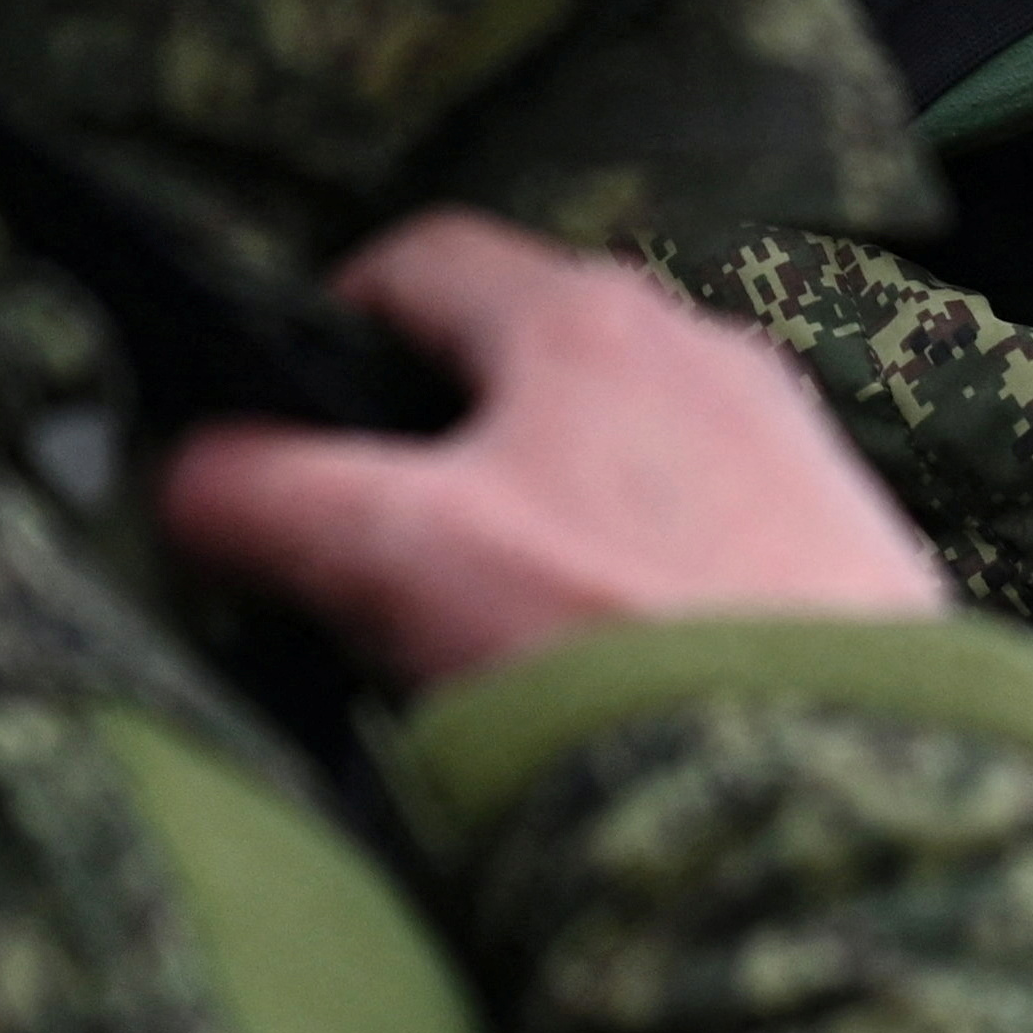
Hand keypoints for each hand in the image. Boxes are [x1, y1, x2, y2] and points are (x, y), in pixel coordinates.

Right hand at [162, 210, 946, 687]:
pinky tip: (612, 650)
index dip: (327, 324)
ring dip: (540, 499)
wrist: (848, 772)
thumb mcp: (396, 557)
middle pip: (523, 351)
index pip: (421, 259)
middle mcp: (705, 347)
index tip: (281, 415)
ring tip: (488, 616)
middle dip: (437, 430)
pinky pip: (701, 519)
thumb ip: (264, 495)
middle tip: (373, 542)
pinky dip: (635, 560)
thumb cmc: (619, 636)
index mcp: (589, 315)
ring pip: (616, 439)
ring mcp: (787, 440)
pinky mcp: (843, 537)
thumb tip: (183, 476)